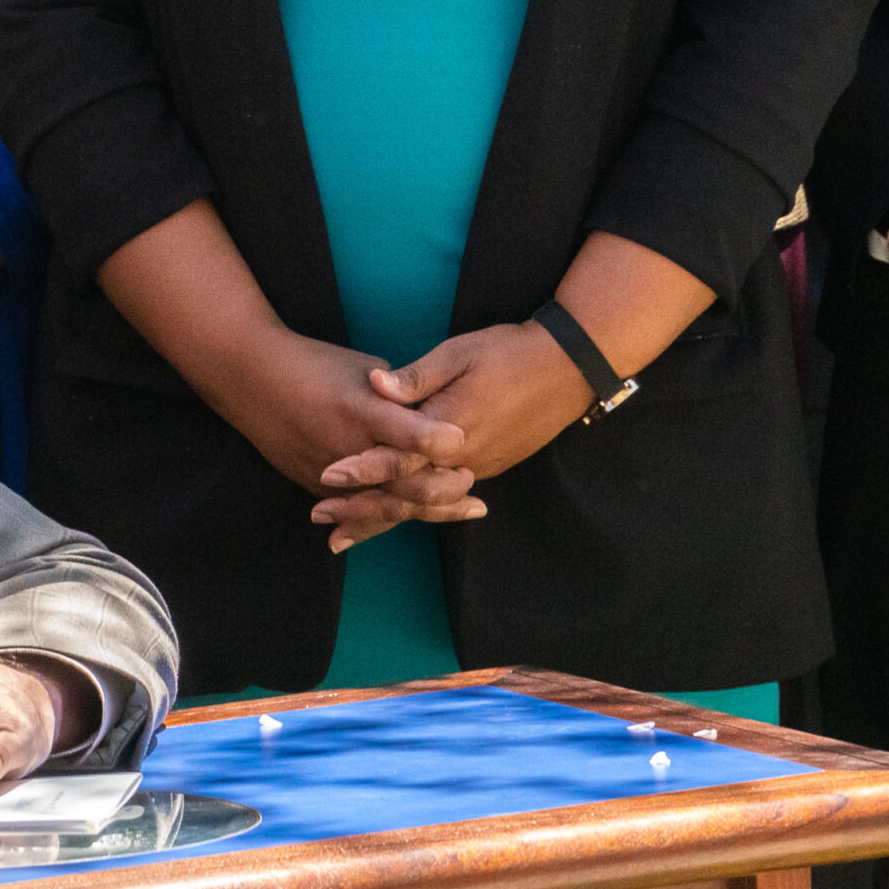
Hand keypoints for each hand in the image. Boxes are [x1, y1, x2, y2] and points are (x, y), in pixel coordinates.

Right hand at [199, 328, 477, 550]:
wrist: (251, 378)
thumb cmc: (313, 364)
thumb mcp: (362, 365)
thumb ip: (400, 392)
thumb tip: (431, 410)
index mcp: (362, 411)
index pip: (410, 434)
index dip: (440, 440)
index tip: (465, 442)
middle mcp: (347, 449)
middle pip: (404, 483)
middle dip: (444, 489)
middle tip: (472, 485)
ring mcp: (330, 474)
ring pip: (386, 505)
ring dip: (428, 510)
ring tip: (466, 509)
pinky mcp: (316, 486)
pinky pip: (360, 510)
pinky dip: (393, 515)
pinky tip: (421, 516)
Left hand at [314, 322, 593, 547]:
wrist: (569, 368)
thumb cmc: (509, 353)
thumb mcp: (459, 354)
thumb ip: (416, 376)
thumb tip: (375, 384)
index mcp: (451, 426)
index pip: (401, 456)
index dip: (363, 467)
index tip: (327, 475)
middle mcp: (462, 457)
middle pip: (406, 493)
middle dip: (362, 508)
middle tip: (320, 518)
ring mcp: (477, 467)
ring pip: (422, 504)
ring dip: (382, 519)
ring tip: (342, 535)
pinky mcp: (485, 467)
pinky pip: (442, 498)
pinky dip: (412, 512)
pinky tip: (385, 519)